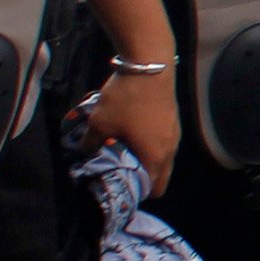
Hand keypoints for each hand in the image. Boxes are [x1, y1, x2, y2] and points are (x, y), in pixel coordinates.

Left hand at [86, 65, 179, 196]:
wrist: (149, 67)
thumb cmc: (126, 100)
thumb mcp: (99, 123)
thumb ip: (91, 143)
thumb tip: (85, 152)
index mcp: (154, 157)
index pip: (152, 189)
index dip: (136, 193)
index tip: (118, 188)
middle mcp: (170, 150)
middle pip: (161, 176)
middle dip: (143, 179)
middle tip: (121, 173)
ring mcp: (174, 135)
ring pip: (163, 159)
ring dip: (148, 160)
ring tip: (125, 152)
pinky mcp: (173, 121)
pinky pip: (164, 143)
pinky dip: (152, 145)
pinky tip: (134, 133)